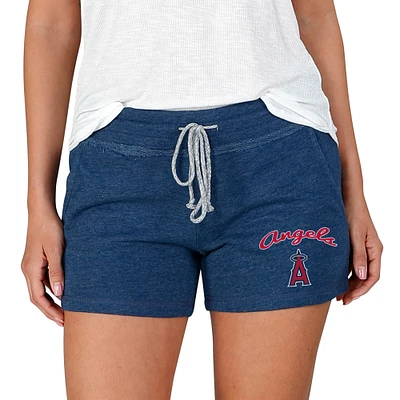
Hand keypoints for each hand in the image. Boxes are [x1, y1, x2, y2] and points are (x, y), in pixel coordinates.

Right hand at [21, 211, 64, 326]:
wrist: (42, 212)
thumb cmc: (49, 228)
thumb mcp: (56, 249)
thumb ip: (57, 271)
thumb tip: (60, 292)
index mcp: (31, 269)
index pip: (38, 298)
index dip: (50, 311)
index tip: (62, 321)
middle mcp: (29, 270)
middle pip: (38, 297)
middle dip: (50, 311)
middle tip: (65, 321)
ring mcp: (32, 266)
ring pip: (40, 290)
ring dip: (52, 301)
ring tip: (66, 311)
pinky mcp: (38, 261)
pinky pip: (43, 280)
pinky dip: (52, 289)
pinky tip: (64, 292)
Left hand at [337, 197, 382, 304]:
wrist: (347, 198)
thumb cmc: (353, 214)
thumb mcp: (355, 236)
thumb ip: (358, 256)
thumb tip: (362, 276)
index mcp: (375, 250)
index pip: (373, 276)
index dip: (362, 290)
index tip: (350, 298)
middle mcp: (371, 251)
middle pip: (365, 277)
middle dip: (355, 290)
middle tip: (342, 300)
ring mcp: (362, 249)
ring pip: (358, 272)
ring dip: (349, 284)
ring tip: (337, 294)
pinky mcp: (353, 245)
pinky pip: (352, 264)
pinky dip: (345, 273)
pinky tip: (336, 279)